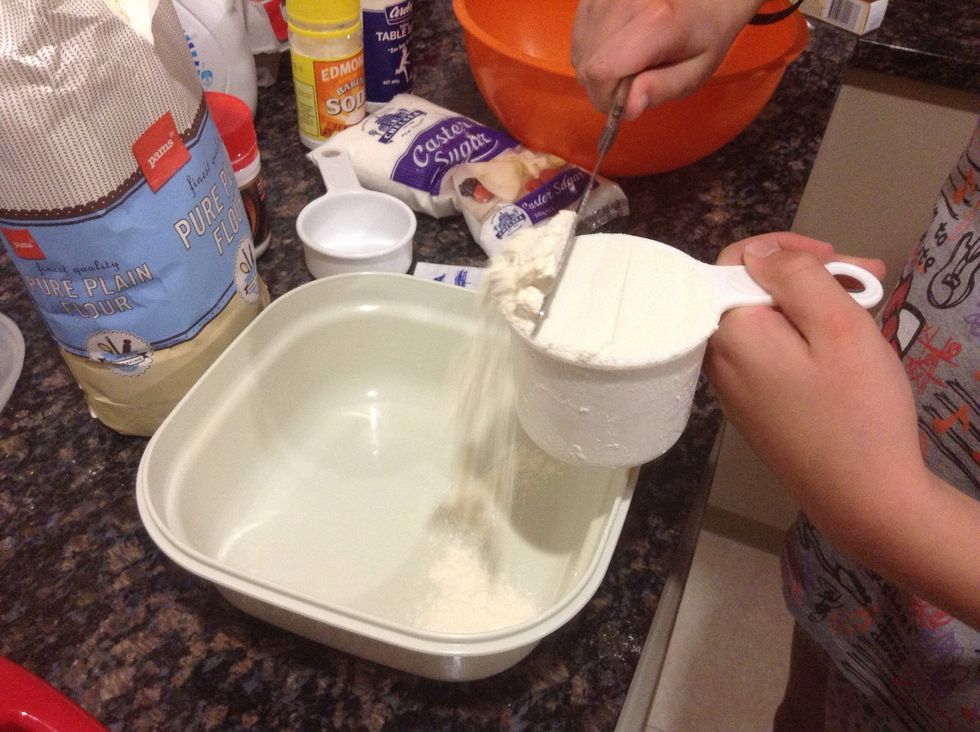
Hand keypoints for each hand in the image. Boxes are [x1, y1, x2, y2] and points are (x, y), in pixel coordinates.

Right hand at [571, 0, 762, 118]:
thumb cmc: (704, 34)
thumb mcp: (696, 71)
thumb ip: (662, 89)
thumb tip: (628, 108)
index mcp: (656, 21)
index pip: (601, 71)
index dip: (605, 97)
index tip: (622, 104)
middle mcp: (625, 0)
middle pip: (587, 63)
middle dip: (602, 85)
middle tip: (630, 83)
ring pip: (580, 49)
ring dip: (596, 65)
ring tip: (625, 60)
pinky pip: (578, 33)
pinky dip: (591, 47)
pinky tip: (615, 45)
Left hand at [705, 233, 979, 627]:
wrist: (864, 498)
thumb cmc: (857, 409)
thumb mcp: (837, 325)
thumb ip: (794, 277)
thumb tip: (757, 252)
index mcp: (729, 332)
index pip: (733, 263)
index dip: (784, 249)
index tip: (835, 256)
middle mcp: (718, 359)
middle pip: (751, 293)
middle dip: (806, 278)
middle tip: (869, 279)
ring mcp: (733, 389)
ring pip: (765, 324)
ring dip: (810, 308)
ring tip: (865, 310)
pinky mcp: (752, 409)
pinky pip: (770, 355)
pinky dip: (803, 340)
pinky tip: (841, 348)